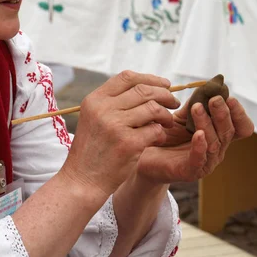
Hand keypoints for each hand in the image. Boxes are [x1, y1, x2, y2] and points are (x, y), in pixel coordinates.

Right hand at [61, 70, 179, 199]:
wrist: (82, 180)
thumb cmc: (92, 150)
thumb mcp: (93, 118)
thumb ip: (112, 102)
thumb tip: (145, 87)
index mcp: (94, 100)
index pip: (127, 77)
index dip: (150, 78)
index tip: (165, 84)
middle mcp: (103, 109)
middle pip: (143, 90)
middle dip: (164, 94)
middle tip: (174, 102)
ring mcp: (115, 125)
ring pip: (153, 108)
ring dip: (166, 115)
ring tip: (168, 122)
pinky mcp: (128, 144)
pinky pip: (155, 130)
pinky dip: (161, 134)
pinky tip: (158, 138)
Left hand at [137, 95, 253, 183]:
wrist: (146, 155)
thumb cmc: (167, 137)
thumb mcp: (182, 117)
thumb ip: (195, 104)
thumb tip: (208, 86)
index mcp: (219, 136)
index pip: (240, 127)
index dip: (238, 113)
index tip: (229, 97)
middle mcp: (216, 150)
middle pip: (228, 132)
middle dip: (222, 114)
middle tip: (214, 99)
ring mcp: (205, 162)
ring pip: (214, 143)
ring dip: (207, 124)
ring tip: (197, 108)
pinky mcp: (190, 171)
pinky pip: (199, 159)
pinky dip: (200, 146)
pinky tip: (197, 134)